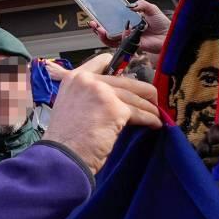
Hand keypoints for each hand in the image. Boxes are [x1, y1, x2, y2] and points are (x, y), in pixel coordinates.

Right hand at [44, 53, 162, 173]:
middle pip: (125, 80)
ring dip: (149, 108)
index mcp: (74, 78)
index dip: (120, 71)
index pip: (103, 62)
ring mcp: (102, 93)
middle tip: (152, 101)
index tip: (130, 84)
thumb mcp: (71, 106)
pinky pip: (139, 112)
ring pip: (134, 96)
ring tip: (156, 116)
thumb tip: (115, 97)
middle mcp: (88, 80)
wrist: (62, 156)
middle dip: (142, 92)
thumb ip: (88, 95)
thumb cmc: (65, 140)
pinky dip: (150, 119)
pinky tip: (155, 125)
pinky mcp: (115, 109)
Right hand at [88, 0, 170, 56]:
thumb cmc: (162, 23)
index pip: (112, 21)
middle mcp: (126, 31)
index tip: (95, 16)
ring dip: (102, 35)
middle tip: (92, 24)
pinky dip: (117, 37)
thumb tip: (130, 6)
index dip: (103, 19)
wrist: (169, 35)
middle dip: (97, 28)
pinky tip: (119, 31)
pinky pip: (120, 43)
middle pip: (108, 32)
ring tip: (98, 29)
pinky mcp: (131, 45)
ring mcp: (128, 39)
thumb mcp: (151, 9)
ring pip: (110, 40)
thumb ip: (141, 4)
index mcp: (129, 22)